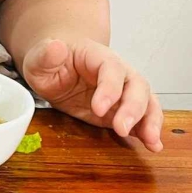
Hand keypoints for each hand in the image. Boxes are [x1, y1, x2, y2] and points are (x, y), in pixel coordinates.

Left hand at [18, 38, 162, 151]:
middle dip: (133, 108)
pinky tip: (153, 145)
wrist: (57, 69)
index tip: (98, 108)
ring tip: (150, 141)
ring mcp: (124, 91)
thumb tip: (57, 47)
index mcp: (97, 56)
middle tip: (121, 129)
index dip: (109, 88)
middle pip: (136, 84)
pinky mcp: (123, 110)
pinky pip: (143, 118)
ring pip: (147, 101)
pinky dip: (149, 131)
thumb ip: (46, 55)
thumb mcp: (39, 59)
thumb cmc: (50, 63)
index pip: (111, 68)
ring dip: (150, 121)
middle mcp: (118, 72)